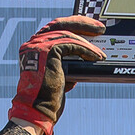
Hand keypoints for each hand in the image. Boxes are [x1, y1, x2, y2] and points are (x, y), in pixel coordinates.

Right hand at [10, 16, 104, 134]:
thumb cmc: (48, 98)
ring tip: (101, 51)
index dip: (74, 24)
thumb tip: (86, 54)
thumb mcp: (61, 74)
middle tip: (100, 28)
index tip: (90, 27)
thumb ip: (68, 62)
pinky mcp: (47, 51)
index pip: (56, 28)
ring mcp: (38, 45)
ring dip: (87, 42)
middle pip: (60, 23)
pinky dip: (85, 49)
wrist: (38, 110)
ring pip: (67, 33)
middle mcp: (33, 43)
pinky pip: (71, 44)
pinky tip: (96, 56)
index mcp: (35, 47)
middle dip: (82, 24)